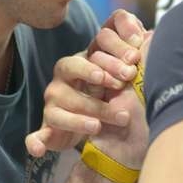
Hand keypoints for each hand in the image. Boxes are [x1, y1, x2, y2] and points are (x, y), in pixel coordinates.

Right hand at [26, 10, 146, 156]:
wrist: (88, 125)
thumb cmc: (103, 94)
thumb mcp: (115, 75)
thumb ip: (127, 55)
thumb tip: (147, 33)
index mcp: (78, 64)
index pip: (89, 54)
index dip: (109, 59)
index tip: (132, 65)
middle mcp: (62, 81)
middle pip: (71, 70)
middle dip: (94, 76)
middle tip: (118, 84)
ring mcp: (52, 105)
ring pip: (60, 109)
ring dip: (79, 118)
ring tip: (98, 126)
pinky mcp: (47, 129)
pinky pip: (37, 135)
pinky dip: (34, 142)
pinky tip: (37, 149)